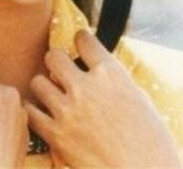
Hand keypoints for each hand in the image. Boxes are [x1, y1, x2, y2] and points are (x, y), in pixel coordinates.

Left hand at [25, 30, 182, 168]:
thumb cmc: (152, 143)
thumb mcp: (139, 99)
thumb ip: (113, 80)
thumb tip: (97, 68)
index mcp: (110, 74)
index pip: (84, 39)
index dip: (81, 40)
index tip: (80, 44)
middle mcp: (86, 87)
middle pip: (54, 56)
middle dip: (58, 62)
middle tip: (63, 72)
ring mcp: (68, 111)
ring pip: (38, 82)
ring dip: (45, 87)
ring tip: (53, 95)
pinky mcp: (56, 135)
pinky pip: (31, 112)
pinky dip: (35, 112)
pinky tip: (44, 114)